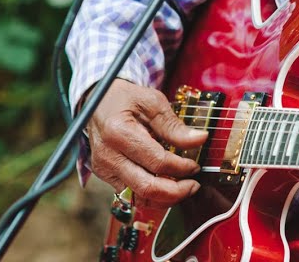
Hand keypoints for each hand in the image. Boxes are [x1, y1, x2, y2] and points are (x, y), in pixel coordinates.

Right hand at [84, 78, 208, 207]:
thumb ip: (174, 125)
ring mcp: (104, 168)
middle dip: (176, 192)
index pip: (157, 161)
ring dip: (164, 199)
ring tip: (183, 189)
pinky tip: (166, 186)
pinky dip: (151, 195)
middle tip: (194, 185)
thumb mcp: (152, 102)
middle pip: (146, 187)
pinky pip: (130, 194)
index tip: (196, 166)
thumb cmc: (125, 99)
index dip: (181, 167)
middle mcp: (108, 154)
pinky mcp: (104, 175)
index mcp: (118, 132)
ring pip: (138, 197)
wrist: (98, 102)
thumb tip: (200, 139)